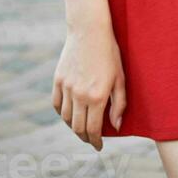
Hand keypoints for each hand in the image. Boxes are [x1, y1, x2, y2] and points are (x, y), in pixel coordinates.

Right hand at [53, 23, 125, 149]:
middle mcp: (80, 95)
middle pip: (78, 127)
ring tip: (81, 128)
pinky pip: (56, 104)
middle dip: (85, 138)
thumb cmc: (110, 54)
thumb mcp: (120, 79)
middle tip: (91, 140)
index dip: (96, 141)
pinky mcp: (58, 80)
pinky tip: (69, 114)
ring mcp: (67, 87)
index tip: (99, 146)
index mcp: (97, 96)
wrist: (89, 31)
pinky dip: (62, 113)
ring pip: (66, 118)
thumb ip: (119, 104)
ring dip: (73, 127)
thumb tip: (115, 127)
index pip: (93, 129)